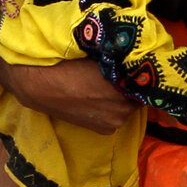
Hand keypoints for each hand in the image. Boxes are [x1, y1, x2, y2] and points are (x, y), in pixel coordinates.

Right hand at [0, 57, 131, 134]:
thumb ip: (120, 60)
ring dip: (122, 99)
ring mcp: (114, 122)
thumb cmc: (69, 66)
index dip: (141, 74)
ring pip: (127, 108)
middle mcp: (125, 109)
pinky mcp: (103, 130)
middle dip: (131, 87)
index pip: (145, 81)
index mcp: (126, 87)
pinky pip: (116, 117)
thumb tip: (133, 56)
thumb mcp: (99, 57)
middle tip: (120, 76)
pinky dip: (112, 110)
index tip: (136, 67)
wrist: (41, 86)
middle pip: (137, 96)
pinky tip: (98, 100)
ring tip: (106, 88)